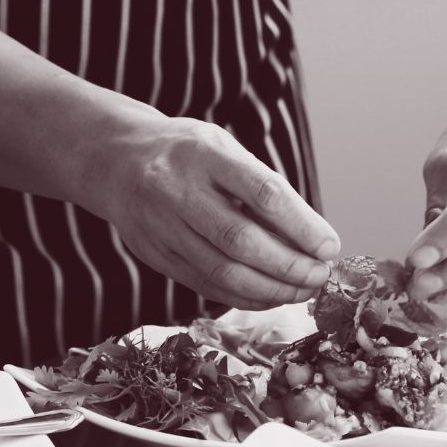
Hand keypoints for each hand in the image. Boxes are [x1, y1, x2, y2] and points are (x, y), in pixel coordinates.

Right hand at [98, 116, 339, 308]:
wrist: (117, 162)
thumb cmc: (186, 154)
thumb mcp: (223, 149)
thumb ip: (261, 187)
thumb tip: (311, 238)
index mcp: (205, 153)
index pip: (262, 193)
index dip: (301, 225)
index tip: (329, 247)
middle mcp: (179, 189)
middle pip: (241, 240)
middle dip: (289, 266)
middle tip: (320, 277)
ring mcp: (162, 226)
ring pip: (222, 271)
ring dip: (271, 289)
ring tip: (302, 291)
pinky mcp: (155, 255)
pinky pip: (205, 285)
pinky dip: (243, 297)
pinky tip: (270, 297)